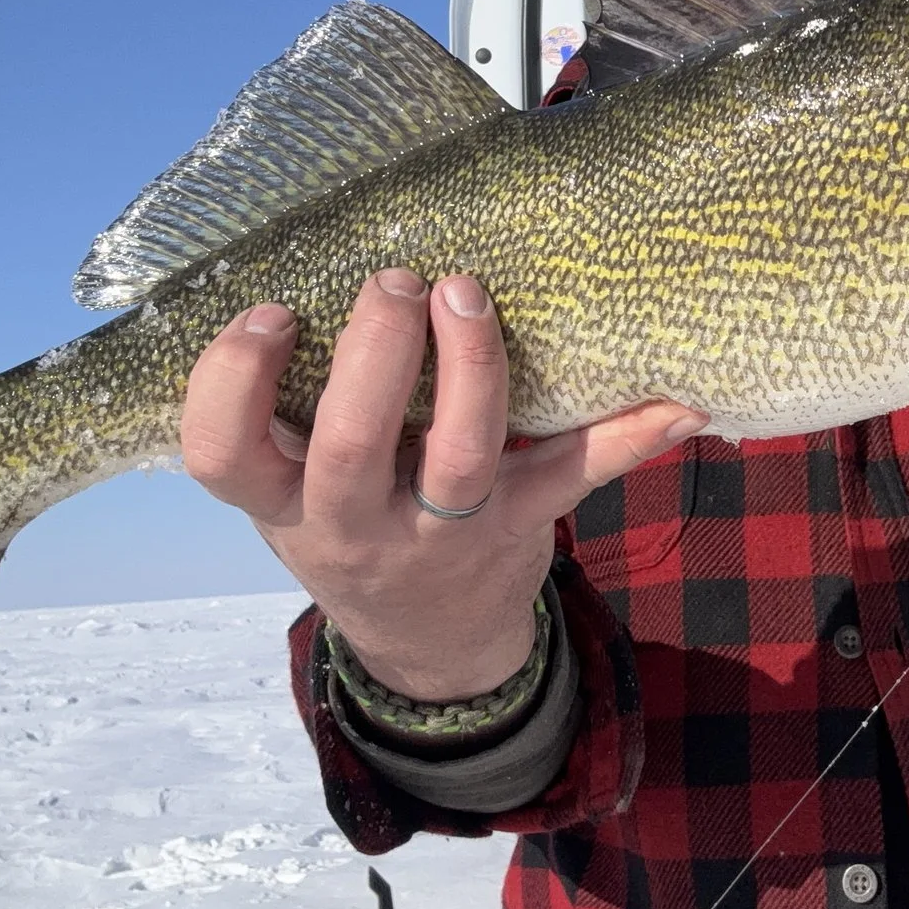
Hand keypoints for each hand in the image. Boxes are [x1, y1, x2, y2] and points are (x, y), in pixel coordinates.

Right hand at [181, 270, 703, 701]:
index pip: (226, 455)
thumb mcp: (292, 487)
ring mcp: (445, 533)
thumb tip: (292, 260)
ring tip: (467, 292)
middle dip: (374, 358)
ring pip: (461, 461)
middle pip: (351, 451)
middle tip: (393, 283)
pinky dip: (631, 436)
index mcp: (286, 503)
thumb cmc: (350, 524)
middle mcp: (357, 526)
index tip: (271, 314)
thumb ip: (283, 408)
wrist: (428, 647)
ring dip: (474, 370)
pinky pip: (575, 476)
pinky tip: (681, 400)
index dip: (233, 383)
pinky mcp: (522, 525)